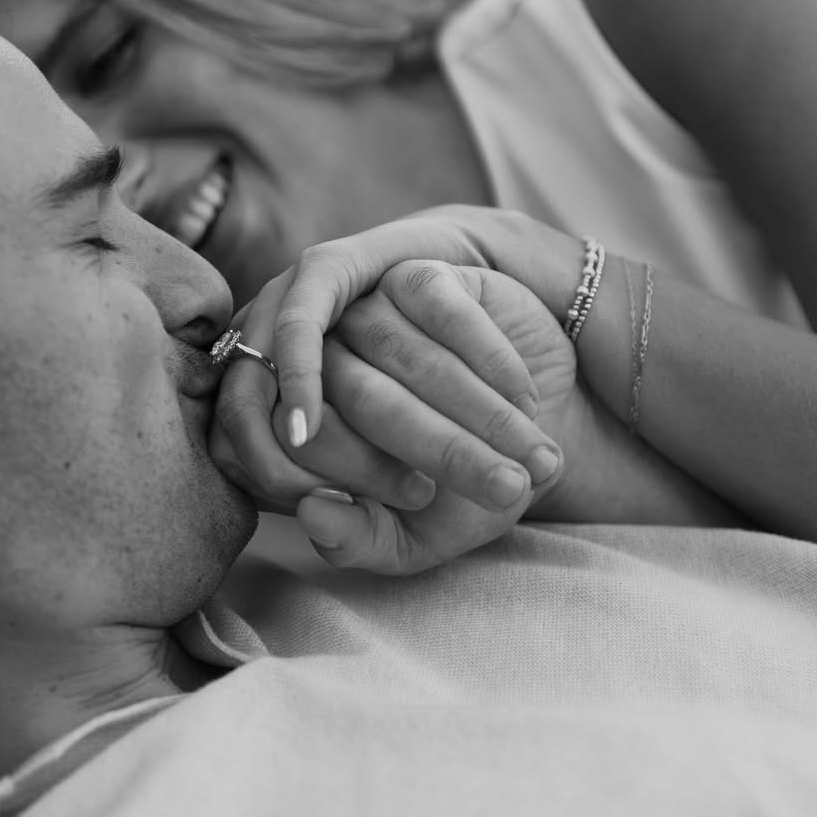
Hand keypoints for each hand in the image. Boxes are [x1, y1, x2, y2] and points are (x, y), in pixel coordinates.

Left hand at [209, 256, 566, 571]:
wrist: (504, 418)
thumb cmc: (448, 490)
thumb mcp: (403, 534)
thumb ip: (353, 538)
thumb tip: (311, 512)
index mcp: (283, 423)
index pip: (285, 441)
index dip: (361, 473)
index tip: (420, 502)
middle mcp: (313, 358)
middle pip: (360, 398)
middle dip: (444, 451)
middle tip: (506, 489)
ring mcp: (361, 310)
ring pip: (407, 356)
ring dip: (480, 413)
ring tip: (532, 457)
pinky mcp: (413, 278)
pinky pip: (445, 315)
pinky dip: (493, 363)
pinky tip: (524, 399)